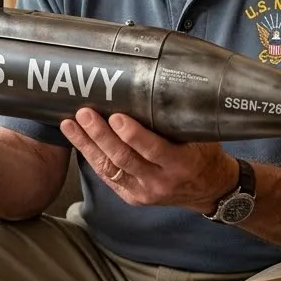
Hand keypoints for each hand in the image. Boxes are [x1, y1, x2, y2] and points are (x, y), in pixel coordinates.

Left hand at [58, 109, 237, 212]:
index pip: (153, 150)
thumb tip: (159, 84)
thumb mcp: (200, 137)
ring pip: (109, 167)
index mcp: (181, 164)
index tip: (116, 117)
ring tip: (71, 124)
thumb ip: (178, 120)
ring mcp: (143, 191)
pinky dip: (90, 156)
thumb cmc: (203, 155)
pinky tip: (77, 140)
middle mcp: (160, 180)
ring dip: (88, 144)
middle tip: (85, 113)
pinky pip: (107, 176)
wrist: (209, 190)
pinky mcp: (131, 196)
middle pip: (124, 158)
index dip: (133, 135)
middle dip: (101, 135)